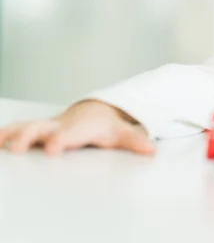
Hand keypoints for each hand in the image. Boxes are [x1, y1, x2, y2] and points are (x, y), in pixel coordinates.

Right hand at [0, 100, 154, 155]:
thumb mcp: (122, 133)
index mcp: (80, 127)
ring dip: (11, 134)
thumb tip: (152, 150)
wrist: (96, 111)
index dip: (60, 140)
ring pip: (25, 128)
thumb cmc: (107, 125)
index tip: (52, 148)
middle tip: (18, 148)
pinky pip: (17, 130)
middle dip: (29, 137)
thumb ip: (135, 141)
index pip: (69, 134)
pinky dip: (3, 134)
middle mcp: (60, 125)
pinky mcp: (38, 130)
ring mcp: (47, 127)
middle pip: (41, 129)